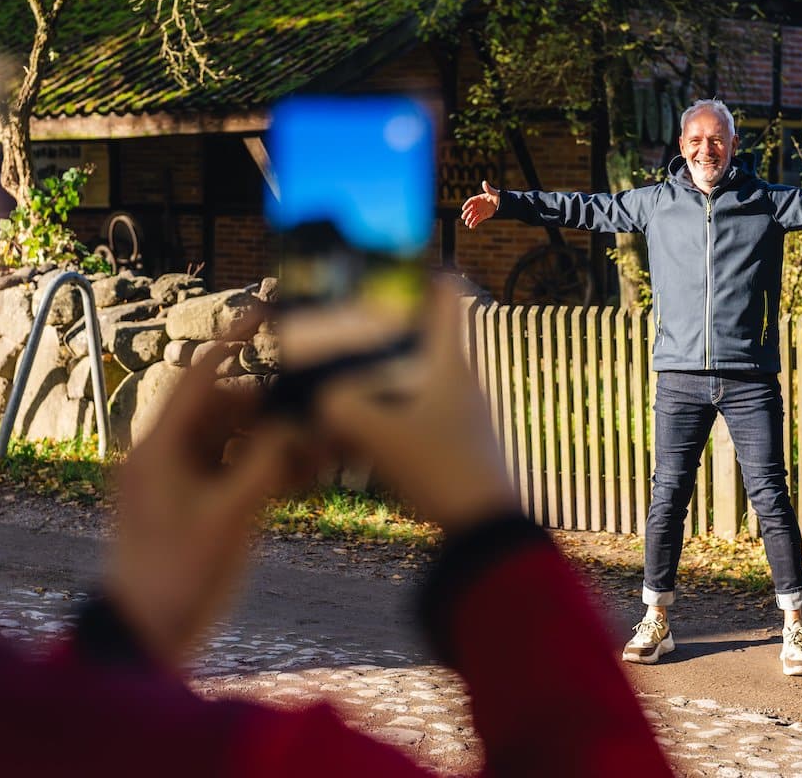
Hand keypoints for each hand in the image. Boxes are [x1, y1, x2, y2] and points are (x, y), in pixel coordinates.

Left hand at [105, 343, 291, 667]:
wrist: (147, 639)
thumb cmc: (178, 577)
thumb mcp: (231, 517)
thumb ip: (266, 464)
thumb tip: (294, 427)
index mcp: (160, 448)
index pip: (200, 376)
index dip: (234, 340)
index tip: (268, 311)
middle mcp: (168, 456)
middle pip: (226, 407)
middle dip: (273, 405)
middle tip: (319, 403)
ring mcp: (181, 482)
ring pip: (235, 441)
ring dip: (276, 441)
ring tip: (322, 447)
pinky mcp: (196, 507)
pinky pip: (236, 472)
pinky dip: (268, 469)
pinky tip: (308, 477)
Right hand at [315, 290, 516, 532]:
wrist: (484, 527)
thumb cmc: (439, 469)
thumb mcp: (377, 435)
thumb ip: (339, 409)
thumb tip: (317, 399)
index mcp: (449, 361)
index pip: (447, 295)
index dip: (420, 274)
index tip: (383, 275)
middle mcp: (459, 378)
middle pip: (419, 338)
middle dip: (377, 341)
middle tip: (338, 345)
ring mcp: (461, 411)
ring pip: (413, 380)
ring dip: (377, 385)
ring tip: (337, 401)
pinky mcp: (456, 441)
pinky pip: (416, 414)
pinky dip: (387, 418)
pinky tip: (356, 445)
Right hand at [460, 180, 500, 228]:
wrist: (501, 202)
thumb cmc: (496, 195)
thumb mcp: (493, 192)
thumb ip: (488, 188)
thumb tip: (484, 182)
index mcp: (479, 198)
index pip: (471, 201)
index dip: (467, 204)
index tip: (463, 208)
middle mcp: (478, 204)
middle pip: (470, 209)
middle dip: (467, 213)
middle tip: (463, 217)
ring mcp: (480, 210)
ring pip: (473, 215)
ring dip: (469, 219)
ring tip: (467, 224)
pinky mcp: (483, 215)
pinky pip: (477, 219)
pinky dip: (474, 223)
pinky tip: (471, 226)